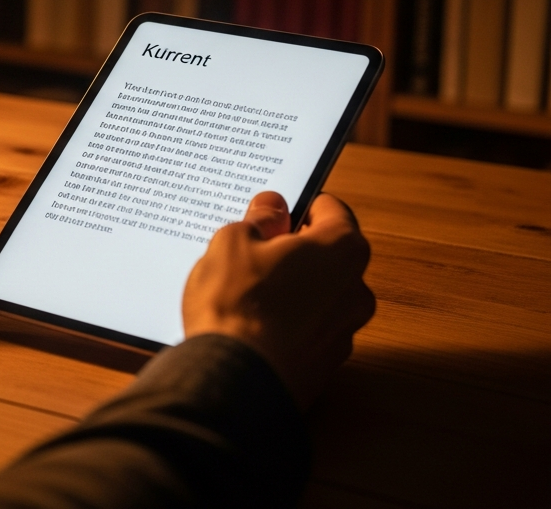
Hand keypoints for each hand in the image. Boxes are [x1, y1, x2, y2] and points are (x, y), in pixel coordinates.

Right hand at [182, 191, 375, 409]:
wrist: (235, 381)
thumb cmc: (237, 305)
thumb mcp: (233, 242)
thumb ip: (258, 220)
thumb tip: (271, 209)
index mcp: (341, 249)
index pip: (332, 211)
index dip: (298, 206)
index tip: (273, 212)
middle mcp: (355, 290)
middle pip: (327, 256)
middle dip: (293, 250)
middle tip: (251, 252)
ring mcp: (344, 331)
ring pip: (318, 295)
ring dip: (291, 289)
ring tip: (245, 293)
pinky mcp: (326, 364)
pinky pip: (308, 329)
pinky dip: (287, 323)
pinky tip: (251, 325)